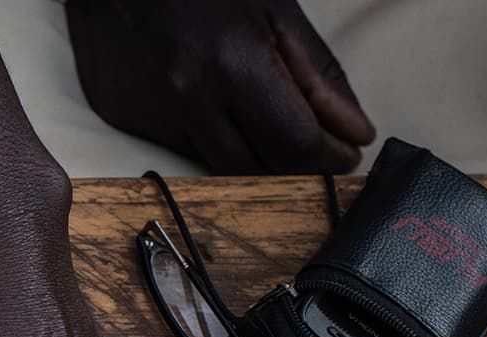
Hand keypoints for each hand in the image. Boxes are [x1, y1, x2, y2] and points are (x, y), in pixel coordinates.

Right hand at [64, 0, 373, 173]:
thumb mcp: (277, 12)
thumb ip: (319, 77)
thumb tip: (354, 133)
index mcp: (233, 63)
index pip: (295, 143)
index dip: (329, 157)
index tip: (346, 154)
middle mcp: (190, 98)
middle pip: (261, 169)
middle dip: (298, 165)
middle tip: (318, 146)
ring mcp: (156, 116)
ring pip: (224, 171)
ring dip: (259, 160)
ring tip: (273, 126)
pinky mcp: (132, 123)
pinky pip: (189, 154)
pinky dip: (218, 141)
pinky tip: (221, 107)